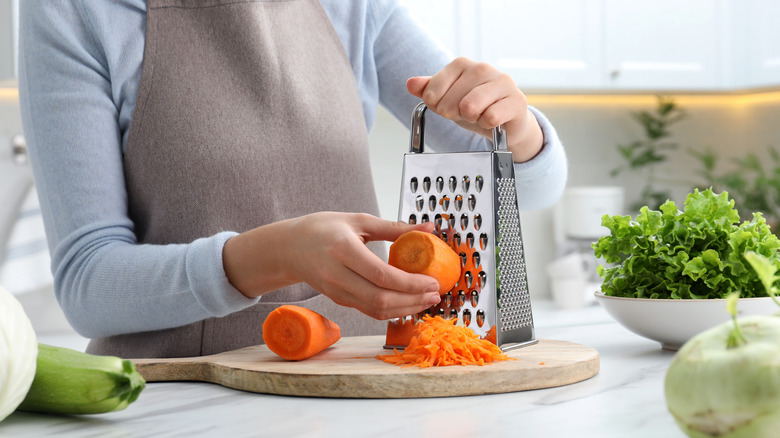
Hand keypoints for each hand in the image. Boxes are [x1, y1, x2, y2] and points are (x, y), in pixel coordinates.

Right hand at [223, 212, 441, 319]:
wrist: (289, 247)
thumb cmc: (323, 228)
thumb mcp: (358, 220)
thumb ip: (394, 227)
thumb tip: (428, 227)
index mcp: (343, 250)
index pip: (382, 275)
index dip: (410, 283)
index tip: (432, 281)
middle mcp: (337, 275)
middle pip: (381, 298)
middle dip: (413, 300)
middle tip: (435, 293)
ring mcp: (337, 291)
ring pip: (376, 310)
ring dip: (405, 309)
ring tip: (426, 300)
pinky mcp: (339, 300)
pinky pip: (369, 311)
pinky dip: (392, 310)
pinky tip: (408, 303)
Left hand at [407, 57, 543, 161]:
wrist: (506, 121)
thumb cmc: (475, 107)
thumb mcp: (447, 98)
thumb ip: (428, 89)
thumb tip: (410, 84)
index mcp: (461, 64)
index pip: (432, 91)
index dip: (436, 106)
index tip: (447, 107)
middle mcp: (482, 68)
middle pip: (450, 102)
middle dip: (455, 114)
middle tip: (467, 113)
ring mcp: (502, 82)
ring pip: (470, 107)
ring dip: (471, 119)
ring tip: (479, 115)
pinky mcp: (516, 100)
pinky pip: (490, 117)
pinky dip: (488, 124)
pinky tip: (494, 120)